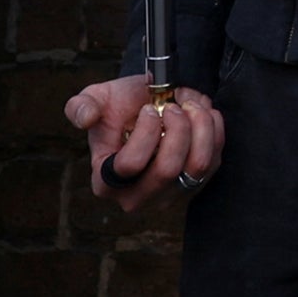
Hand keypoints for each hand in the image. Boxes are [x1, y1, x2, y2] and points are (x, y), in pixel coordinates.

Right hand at [66, 74, 222, 212]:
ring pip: (197, 166)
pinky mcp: (196, 184)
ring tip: (190, 106)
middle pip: (167, 169)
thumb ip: (82, 107)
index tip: (149, 109)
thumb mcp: (94, 99)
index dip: (146, 131)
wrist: (150, 106)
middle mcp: (136, 197)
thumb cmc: (119, 106)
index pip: (130, 165)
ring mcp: (168, 195)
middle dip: (177, 127)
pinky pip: (215, 158)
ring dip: (200, 126)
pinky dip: (213, 129)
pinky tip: (201, 114)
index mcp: (105, 182)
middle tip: (174, 106)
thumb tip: (85, 118)